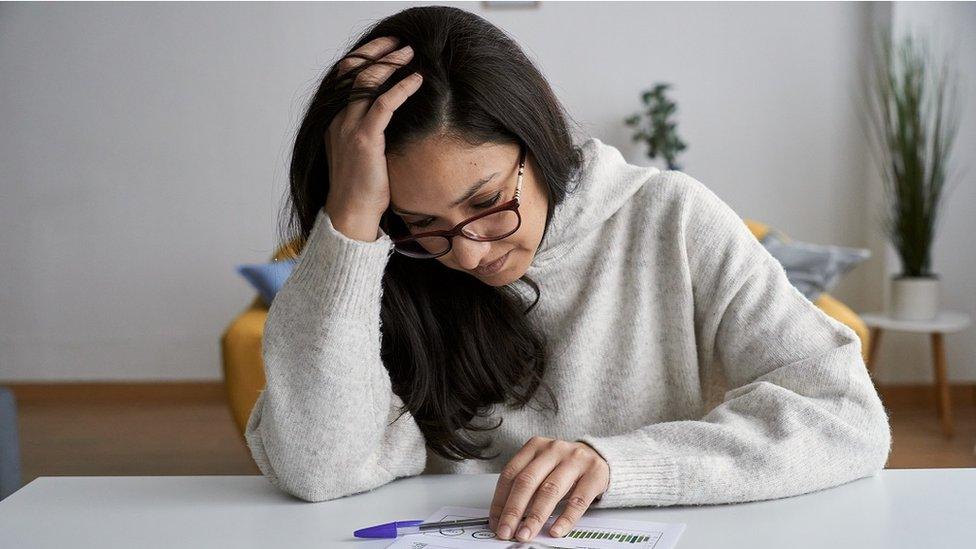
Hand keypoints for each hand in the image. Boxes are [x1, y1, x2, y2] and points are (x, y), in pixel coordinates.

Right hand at [324, 35, 422, 240]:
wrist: (352, 214)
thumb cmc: (362, 189)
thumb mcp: (361, 154)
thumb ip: (368, 133)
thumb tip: (389, 121)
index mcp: (334, 122)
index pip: (344, 77)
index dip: (364, 58)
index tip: (385, 48)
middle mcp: (337, 120)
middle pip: (354, 71)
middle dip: (378, 52)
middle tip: (400, 44)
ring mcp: (348, 128)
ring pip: (367, 81)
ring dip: (390, 63)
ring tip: (410, 54)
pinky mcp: (365, 139)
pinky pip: (384, 104)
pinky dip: (402, 88)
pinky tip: (416, 80)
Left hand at [489, 436, 609, 541]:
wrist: (599, 457)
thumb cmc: (564, 466)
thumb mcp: (543, 468)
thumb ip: (526, 486)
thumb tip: (506, 517)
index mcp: (535, 446)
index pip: (511, 474)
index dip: (500, 500)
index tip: (496, 522)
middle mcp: (554, 449)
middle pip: (528, 481)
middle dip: (514, 510)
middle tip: (506, 531)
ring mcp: (575, 460)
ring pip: (550, 490)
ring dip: (535, 516)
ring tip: (526, 533)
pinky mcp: (595, 474)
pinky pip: (578, 500)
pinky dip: (565, 518)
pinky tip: (556, 530)